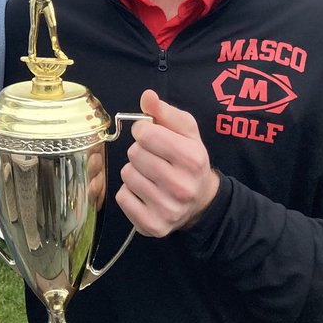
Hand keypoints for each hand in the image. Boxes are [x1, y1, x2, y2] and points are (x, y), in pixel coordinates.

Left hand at [115, 89, 218, 236]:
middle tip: (154, 159)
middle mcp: (182, 186)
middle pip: (134, 154)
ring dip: (134, 171)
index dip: (144, 130)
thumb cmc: (189, 160)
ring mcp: (168, 209)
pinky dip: (130, 192)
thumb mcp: (186, 131)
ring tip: (151, 176)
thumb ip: (165, 111)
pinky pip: (122, 197)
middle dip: (140, 152)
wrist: (200, 201)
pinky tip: (146, 192)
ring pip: (127, 175)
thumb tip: (147, 96)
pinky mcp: (153, 225)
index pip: (146, 133)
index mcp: (192, 159)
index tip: (151, 136)